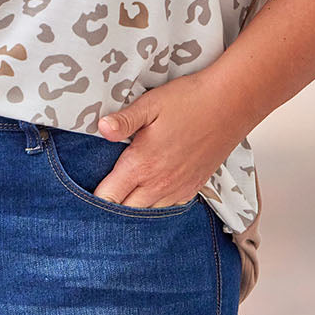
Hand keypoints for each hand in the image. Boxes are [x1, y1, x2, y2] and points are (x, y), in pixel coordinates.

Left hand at [91, 72, 250, 207]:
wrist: (231, 104)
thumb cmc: (190, 100)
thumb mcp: (150, 104)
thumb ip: (123, 121)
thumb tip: (100, 129)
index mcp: (142, 164)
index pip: (109, 197)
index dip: (93, 199)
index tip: (83, 194)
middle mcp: (160, 183)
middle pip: (125, 212)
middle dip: (110, 208)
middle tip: (100, 196)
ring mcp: (179, 188)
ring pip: (147, 214)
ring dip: (133, 208)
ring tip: (123, 196)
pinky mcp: (194, 187)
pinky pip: (169, 207)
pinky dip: (156, 205)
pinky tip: (151, 191)